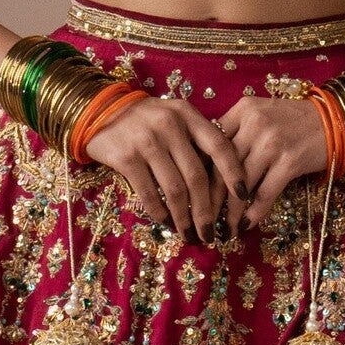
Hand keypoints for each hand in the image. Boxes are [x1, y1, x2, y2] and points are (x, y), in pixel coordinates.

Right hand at [84, 89, 244, 243]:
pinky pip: (149, 193)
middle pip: (197, 176)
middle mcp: (170, 126)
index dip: (234, 173)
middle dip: (207, 210)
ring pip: (175, 189)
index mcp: (188, 115)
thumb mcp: (175, 117)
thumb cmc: (146, 119)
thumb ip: (196, 139)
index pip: (219, 146)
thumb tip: (223, 181)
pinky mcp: (126, 157)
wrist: (100, 110)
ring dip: (184, 218)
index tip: (243, 197)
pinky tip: (166, 223)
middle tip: (210, 232)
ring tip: (189, 234)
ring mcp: (147, 141)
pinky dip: (160, 212)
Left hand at [213, 83, 334, 222]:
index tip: (193, 194)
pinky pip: (265, 193)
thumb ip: (237, 131)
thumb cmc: (296, 120)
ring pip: (241, 185)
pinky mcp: (290, 161)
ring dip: (230, 212)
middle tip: (202, 220)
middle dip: (210, 200)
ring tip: (224, 229)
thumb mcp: (262, 114)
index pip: (211, 145)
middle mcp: (254, 124)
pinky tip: (247, 225)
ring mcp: (272, 143)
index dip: (200, 173)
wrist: (337, 119)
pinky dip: (254, 212)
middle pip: (222, 168)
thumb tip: (208, 165)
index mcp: (243, 110)